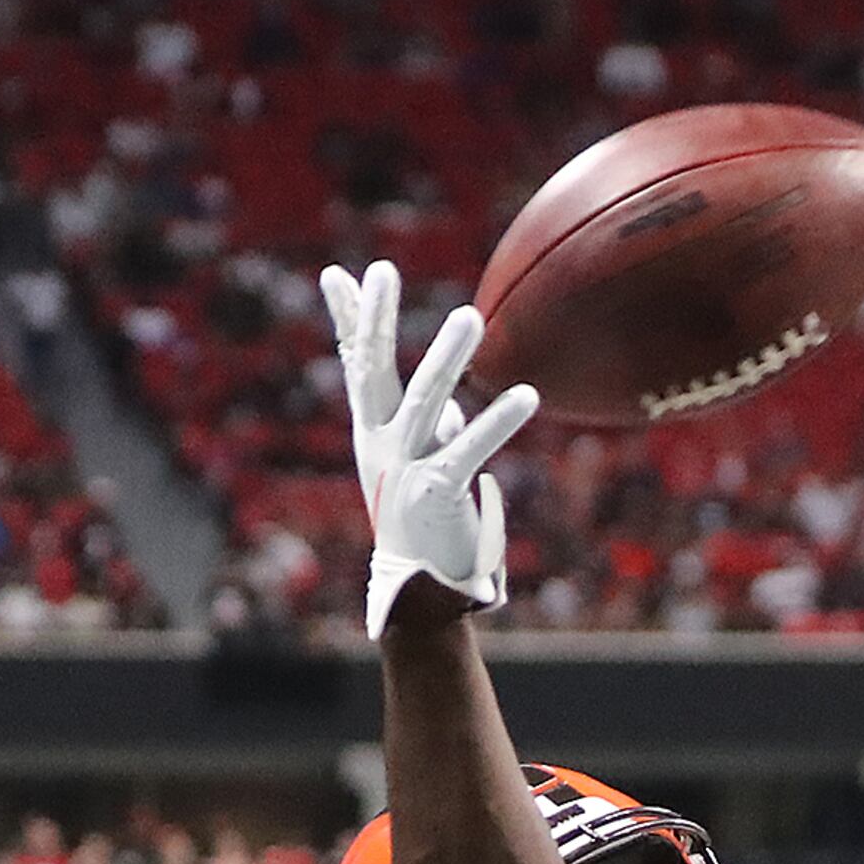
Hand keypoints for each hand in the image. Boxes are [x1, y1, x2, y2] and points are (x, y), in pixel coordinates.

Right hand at [320, 259, 537, 637]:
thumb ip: (431, 432)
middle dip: (377, 319)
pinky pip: (471, 448)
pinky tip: (527, 394)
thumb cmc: (423, 527)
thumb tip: (453, 403)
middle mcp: (381, 445)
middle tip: (382, 269)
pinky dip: (500, 420)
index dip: (348, 321)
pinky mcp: (437, 493)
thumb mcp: (416, 470)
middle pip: (374, 371)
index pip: (355, 367)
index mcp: (373, 434)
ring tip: (470, 316)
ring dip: (448, 357)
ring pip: (426, 400)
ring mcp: (406, 467)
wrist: (419, 593)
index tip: (337, 274)